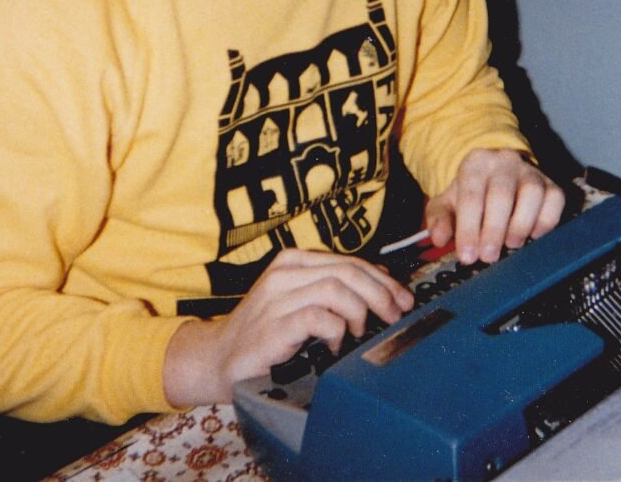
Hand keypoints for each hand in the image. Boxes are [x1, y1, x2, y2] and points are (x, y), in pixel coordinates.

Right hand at [163, 249, 413, 405]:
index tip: (403, 299)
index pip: (350, 261)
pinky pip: (319, 317)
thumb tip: (381, 277)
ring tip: (361, 332)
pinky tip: (337, 345)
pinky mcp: (274, 323)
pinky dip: (337, 331)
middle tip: (395, 315)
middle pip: (349, 271)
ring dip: (360, 312)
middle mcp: (286, 272)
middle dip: (381, 293)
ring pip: (337, 289)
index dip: (383, 279)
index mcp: (294, 261)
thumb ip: (334, 287)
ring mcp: (277, 296)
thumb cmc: (263, 334)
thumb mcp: (300, 302)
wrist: (216, 359)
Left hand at [424, 148, 564, 264]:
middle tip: (488, 257)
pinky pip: (555, 200)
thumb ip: (438, 219)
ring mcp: (531, 171)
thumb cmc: (471, 194)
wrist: (496, 176)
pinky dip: (546, 222)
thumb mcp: (447, 202)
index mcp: (476, 162)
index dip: (468, 228)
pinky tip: (532, 237)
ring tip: (510, 245)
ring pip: (532, 194)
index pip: (471, 195)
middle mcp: (505, 161)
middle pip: (501, 194)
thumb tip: (438, 238)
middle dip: (493, 230)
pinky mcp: (551, 184)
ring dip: (521, 225)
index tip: (467, 255)